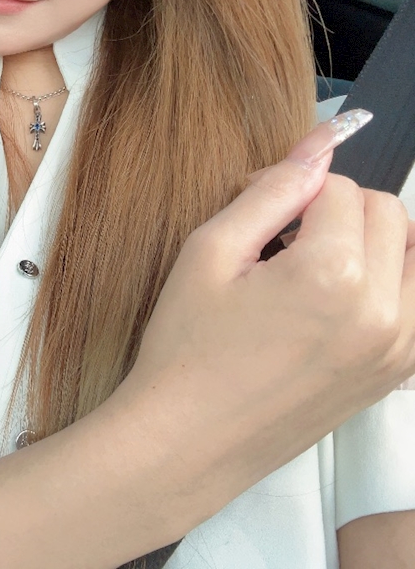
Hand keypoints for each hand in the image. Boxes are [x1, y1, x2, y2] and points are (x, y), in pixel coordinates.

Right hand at [116, 110, 414, 488]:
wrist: (187, 438)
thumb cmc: (187, 346)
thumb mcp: (210, 252)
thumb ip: (272, 189)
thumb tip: (319, 141)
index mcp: (333, 275)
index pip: (339, 188)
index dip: (291, 186)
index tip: (256, 207)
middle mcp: (383, 313)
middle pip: (388, 212)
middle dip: (337, 207)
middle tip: (281, 236)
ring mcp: (397, 349)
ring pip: (411, 252)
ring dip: (368, 240)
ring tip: (311, 264)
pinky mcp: (395, 374)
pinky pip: (413, 300)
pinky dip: (385, 280)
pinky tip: (334, 297)